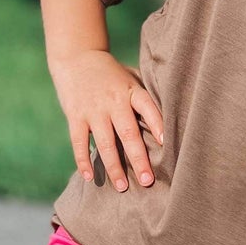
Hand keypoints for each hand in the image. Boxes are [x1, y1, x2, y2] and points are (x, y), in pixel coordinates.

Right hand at [48, 48, 163, 191]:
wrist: (76, 58)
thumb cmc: (112, 74)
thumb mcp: (131, 77)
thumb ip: (145, 97)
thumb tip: (170, 122)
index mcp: (131, 90)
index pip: (148, 107)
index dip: (157, 124)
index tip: (166, 144)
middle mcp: (113, 101)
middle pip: (128, 133)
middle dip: (138, 159)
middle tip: (147, 181)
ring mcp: (93, 110)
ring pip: (105, 143)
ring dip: (114, 167)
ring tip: (122, 187)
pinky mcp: (75, 116)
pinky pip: (79, 142)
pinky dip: (83, 161)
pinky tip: (90, 178)